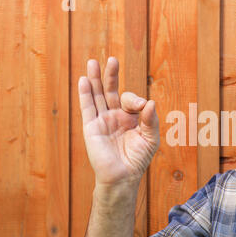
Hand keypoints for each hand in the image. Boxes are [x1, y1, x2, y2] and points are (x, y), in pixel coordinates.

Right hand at [78, 57, 159, 185]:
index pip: (130, 100)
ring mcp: (102, 121)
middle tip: (112, 59)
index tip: (140, 106)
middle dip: (112, 75)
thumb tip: (150, 102)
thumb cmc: (138, 159)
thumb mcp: (151, 138)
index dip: (135, 99)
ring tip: (93, 62)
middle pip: (111, 91)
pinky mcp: (91, 127)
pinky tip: (84, 80)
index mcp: (131, 118)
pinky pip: (87, 108)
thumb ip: (151, 120)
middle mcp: (115, 117)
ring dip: (95, 79)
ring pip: (97, 96)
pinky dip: (85, 94)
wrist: (123, 176)